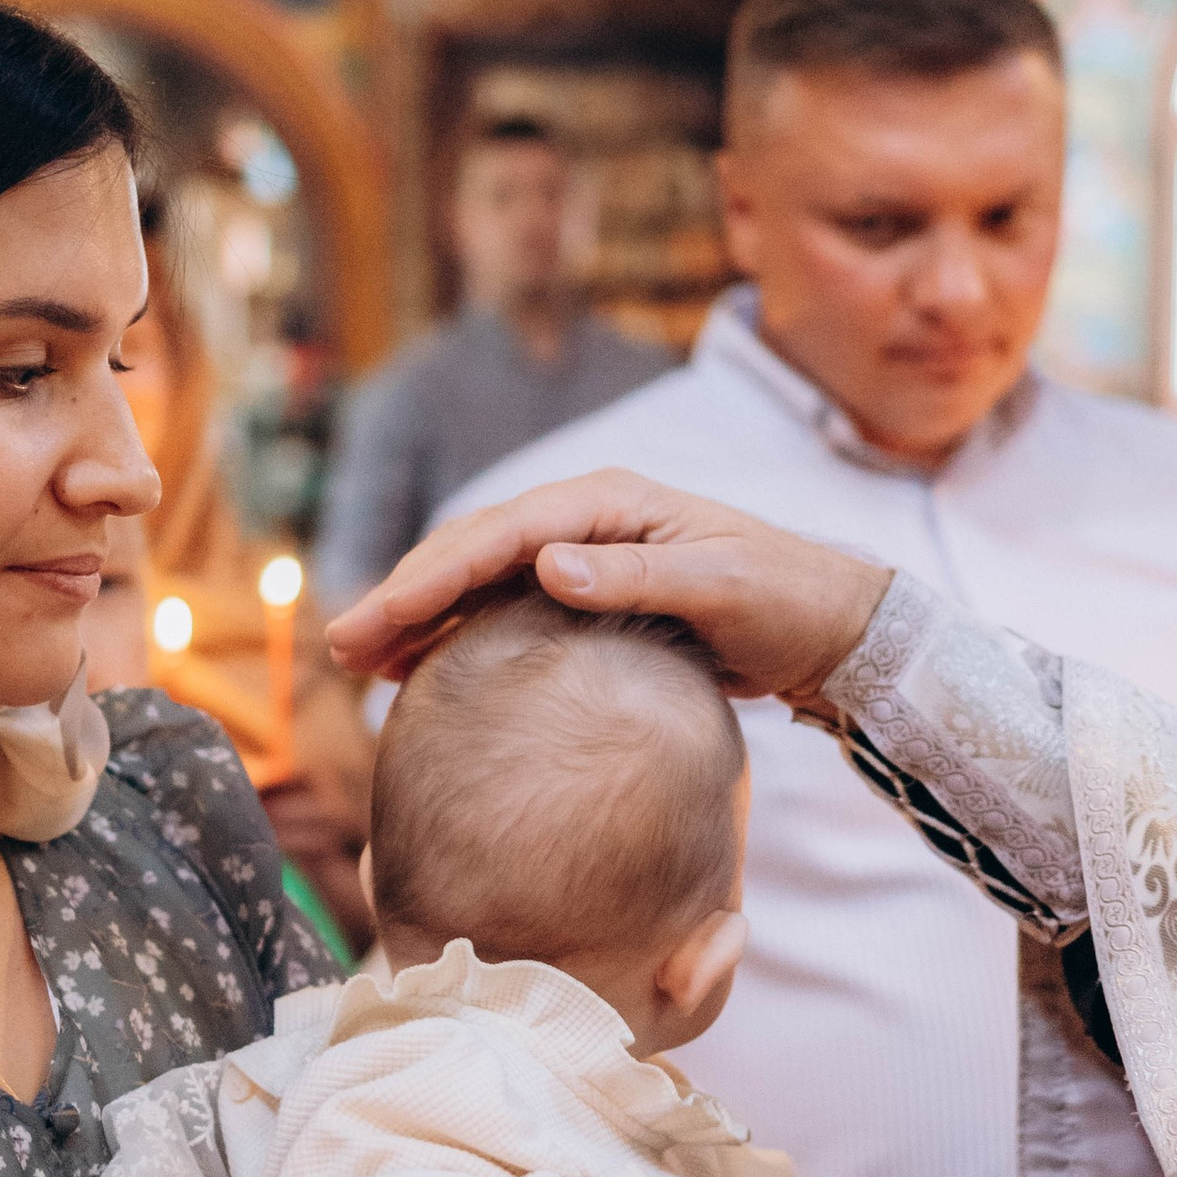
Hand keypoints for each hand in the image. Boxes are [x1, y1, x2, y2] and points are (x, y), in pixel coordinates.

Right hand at [325, 470, 893, 712]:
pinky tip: (421, 673)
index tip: (379, 620)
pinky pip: (504, 609)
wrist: (833, 626)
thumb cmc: (788, 599)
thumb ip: (640, 576)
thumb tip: (547, 568)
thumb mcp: (724, 586)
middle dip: (404, 595)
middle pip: (472, 550)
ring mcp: (584, 557)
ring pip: (478, 579)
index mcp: (610, 503)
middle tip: (343, 648)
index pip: (499, 534)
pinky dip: (458, 635)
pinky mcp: (588, 596)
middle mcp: (585, 521)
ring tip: (361, 662)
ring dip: (419, 616)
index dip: (431, 576)